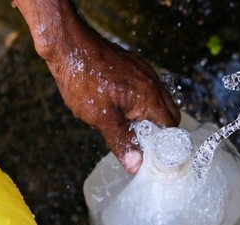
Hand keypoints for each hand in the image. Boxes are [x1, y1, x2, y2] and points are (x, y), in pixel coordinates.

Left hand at [14, 0, 180, 173]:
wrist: (68, 44)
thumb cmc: (83, 78)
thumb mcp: (101, 117)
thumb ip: (122, 141)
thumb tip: (136, 165)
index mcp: (149, 97)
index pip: (171, 128)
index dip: (164, 145)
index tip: (153, 157)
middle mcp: (152, 84)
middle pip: (169, 115)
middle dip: (159, 132)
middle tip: (141, 145)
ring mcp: (144, 74)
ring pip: (159, 102)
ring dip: (149, 118)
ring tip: (130, 130)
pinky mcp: (134, 68)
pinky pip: (147, 91)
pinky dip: (141, 105)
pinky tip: (123, 111)